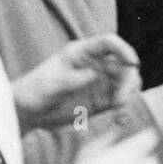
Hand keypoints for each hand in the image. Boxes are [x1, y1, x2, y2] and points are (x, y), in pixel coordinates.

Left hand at [14, 34, 141, 131]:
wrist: (29, 112)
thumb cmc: (34, 92)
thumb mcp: (49, 84)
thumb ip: (71, 79)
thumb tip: (94, 75)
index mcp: (82, 53)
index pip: (109, 43)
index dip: (124, 49)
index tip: (133, 63)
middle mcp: (96, 65)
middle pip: (124, 65)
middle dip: (129, 82)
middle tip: (121, 101)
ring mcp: (101, 82)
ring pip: (127, 83)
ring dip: (130, 97)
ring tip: (120, 113)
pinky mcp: (103, 100)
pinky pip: (122, 102)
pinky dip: (125, 110)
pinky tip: (121, 120)